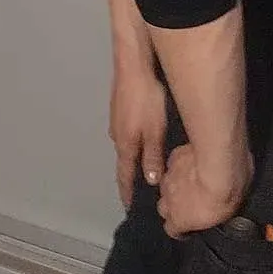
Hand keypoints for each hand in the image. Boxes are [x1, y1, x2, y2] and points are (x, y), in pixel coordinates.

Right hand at [108, 58, 170, 211]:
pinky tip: (143, 138)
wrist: (134, 66)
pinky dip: (134, 141)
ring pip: (126, 145)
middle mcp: (117, 135)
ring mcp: (117, 119)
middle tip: (140, 189)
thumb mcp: (155, 131)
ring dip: (133, 157)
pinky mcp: (120, 107)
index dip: (127, 192)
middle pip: (124, 161)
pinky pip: (127, 132)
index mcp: (125, 144)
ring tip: (144, 166)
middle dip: (131, 175)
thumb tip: (150, 180)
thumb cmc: (147, 100)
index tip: (129, 207)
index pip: (125, 175)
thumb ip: (153, 156)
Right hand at [158, 141, 253, 239]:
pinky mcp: (175, 158)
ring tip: (196, 183)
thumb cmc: (224, 193)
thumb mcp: (226, 217)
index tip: (189, 226)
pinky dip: (183, 167)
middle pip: (164, 208)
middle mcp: (169, 200)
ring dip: (178, 187)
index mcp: (179, 219)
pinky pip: (175, 166)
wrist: (220, 165)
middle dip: (176, 207)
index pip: (171, 229)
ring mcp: (169, 178)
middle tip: (193, 203)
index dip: (181, 228)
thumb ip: (212, 218)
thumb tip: (219, 215)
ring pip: (167, 186)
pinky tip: (196, 166)